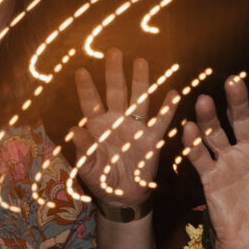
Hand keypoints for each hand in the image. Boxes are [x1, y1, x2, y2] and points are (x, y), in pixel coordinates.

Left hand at [70, 49, 176, 212]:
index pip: (91, 103)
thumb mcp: (88, 169)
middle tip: (113, 51)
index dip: (86, 88)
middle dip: (114, 73)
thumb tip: (74, 130)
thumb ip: (83, 151)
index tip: (81, 70)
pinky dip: (167, 109)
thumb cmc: (102, 181)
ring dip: (140, 81)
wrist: (123, 197)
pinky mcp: (151, 140)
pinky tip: (173, 93)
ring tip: (141, 62)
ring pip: (138, 100)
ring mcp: (135, 128)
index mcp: (97, 127)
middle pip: (116, 93)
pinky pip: (161, 122)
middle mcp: (116, 122)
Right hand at [180, 75, 248, 248]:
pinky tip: (188, 129)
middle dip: (238, 101)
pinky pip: (200, 157)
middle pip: (243, 119)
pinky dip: (193, 144)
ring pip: (218, 133)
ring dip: (210, 117)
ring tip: (205, 101)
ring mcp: (230, 162)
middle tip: (233, 81)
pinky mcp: (211, 178)